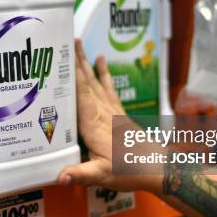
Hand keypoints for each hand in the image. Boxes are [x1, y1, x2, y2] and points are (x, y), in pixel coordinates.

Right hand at [58, 40, 159, 191]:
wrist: (157, 169)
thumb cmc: (129, 171)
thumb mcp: (101, 176)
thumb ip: (80, 174)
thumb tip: (59, 176)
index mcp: (94, 126)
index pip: (82, 96)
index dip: (73, 76)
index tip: (64, 58)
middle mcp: (103, 114)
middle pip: (88, 83)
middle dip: (77, 62)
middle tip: (69, 40)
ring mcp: (112, 112)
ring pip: (96, 82)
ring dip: (87, 63)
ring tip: (80, 44)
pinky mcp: (119, 113)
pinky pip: (108, 88)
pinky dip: (103, 74)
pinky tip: (101, 61)